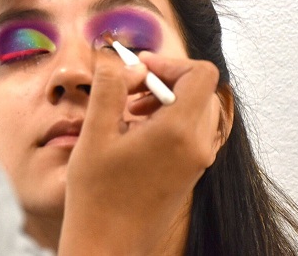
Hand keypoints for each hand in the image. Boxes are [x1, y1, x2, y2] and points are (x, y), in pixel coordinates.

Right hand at [59, 51, 222, 254]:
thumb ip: (109, 87)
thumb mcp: (95, 133)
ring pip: (196, 111)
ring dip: (166, 100)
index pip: (202, 74)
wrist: (107, 246)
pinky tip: (135, 134)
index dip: (170, 62)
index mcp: (178, 132)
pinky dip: (169, 121)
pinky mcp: (190, 174)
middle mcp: (197, 147)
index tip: (139, 69)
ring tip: (129, 112)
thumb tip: (121, 59)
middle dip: (166, 79)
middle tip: (130, 87)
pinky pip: (191, 133)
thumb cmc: (97, 196)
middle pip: (200, 90)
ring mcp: (197, 163)